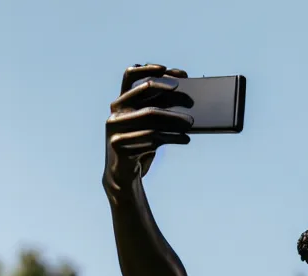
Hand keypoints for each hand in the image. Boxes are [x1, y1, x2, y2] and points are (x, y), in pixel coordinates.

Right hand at [104, 63, 193, 186]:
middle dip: (168, 91)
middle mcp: (116, 110)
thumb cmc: (141, 144)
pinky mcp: (119, 144)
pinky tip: (186, 139)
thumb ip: (159, 109)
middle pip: (143, 91)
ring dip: (174, 118)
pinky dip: (172, 137)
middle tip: (189, 98)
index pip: (130, 75)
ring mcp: (115, 126)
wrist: (124, 173)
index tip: (171, 71)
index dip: (149, 69)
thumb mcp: (150, 125)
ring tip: (191, 122)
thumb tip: (187, 98)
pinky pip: (150, 137)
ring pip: (149, 115)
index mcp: (122, 100)